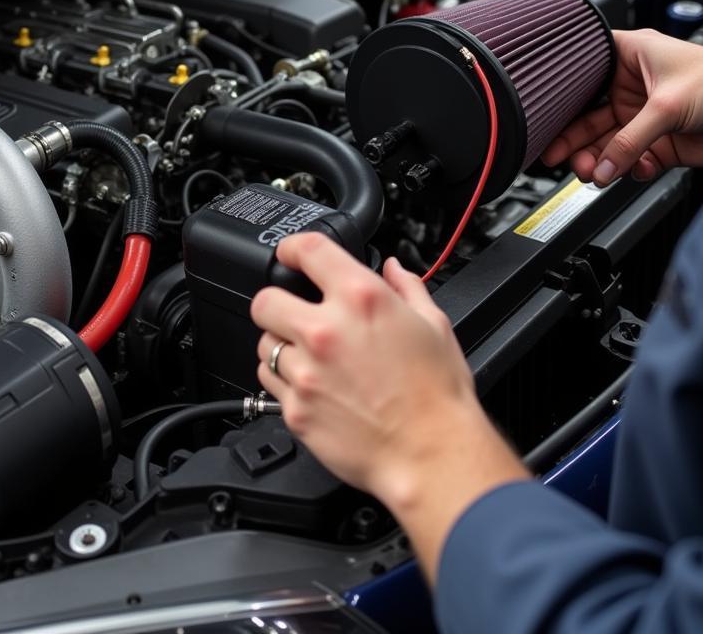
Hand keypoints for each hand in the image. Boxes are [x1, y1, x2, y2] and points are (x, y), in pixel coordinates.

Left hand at [251, 233, 526, 580]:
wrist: (433, 455)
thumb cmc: (438, 396)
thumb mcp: (434, 326)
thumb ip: (408, 288)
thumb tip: (394, 268)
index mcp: (361, 299)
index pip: (307, 250)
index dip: (292, 247)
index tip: (291, 254)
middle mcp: (325, 331)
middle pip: (266, 300)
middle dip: (277, 302)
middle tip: (295, 313)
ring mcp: (306, 372)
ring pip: (264, 343)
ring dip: (281, 344)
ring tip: (311, 356)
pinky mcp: (295, 409)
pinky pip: (269, 382)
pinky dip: (284, 380)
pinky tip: (311, 384)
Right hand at [542, 29, 702, 184]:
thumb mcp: (665, 106)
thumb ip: (628, 141)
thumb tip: (601, 168)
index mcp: (627, 57)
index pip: (581, 76)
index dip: (561, 98)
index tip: (544, 120)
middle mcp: (631, 86)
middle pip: (589, 117)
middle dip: (575, 141)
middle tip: (559, 158)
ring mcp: (645, 116)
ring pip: (608, 144)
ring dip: (599, 161)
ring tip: (592, 173)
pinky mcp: (660, 143)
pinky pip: (632, 161)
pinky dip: (628, 170)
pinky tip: (630, 170)